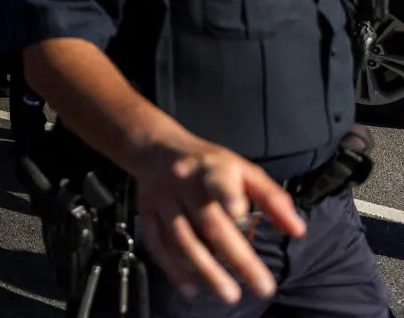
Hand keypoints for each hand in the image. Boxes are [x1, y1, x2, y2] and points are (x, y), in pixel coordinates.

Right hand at [134, 136, 304, 303]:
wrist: (156, 149)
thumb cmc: (209, 164)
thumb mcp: (243, 170)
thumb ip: (271, 197)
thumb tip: (297, 230)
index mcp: (211, 168)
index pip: (218, 181)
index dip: (227, 194)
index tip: (239, 211)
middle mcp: (184, 182)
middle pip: (208, 221)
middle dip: (235, 256)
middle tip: (262, 287)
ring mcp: (162, 198)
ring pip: (181, 237)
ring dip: (206, 269)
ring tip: (230, 295)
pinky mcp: (146, 212)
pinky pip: (157, 243)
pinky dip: (173, 268)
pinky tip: (192, 288)